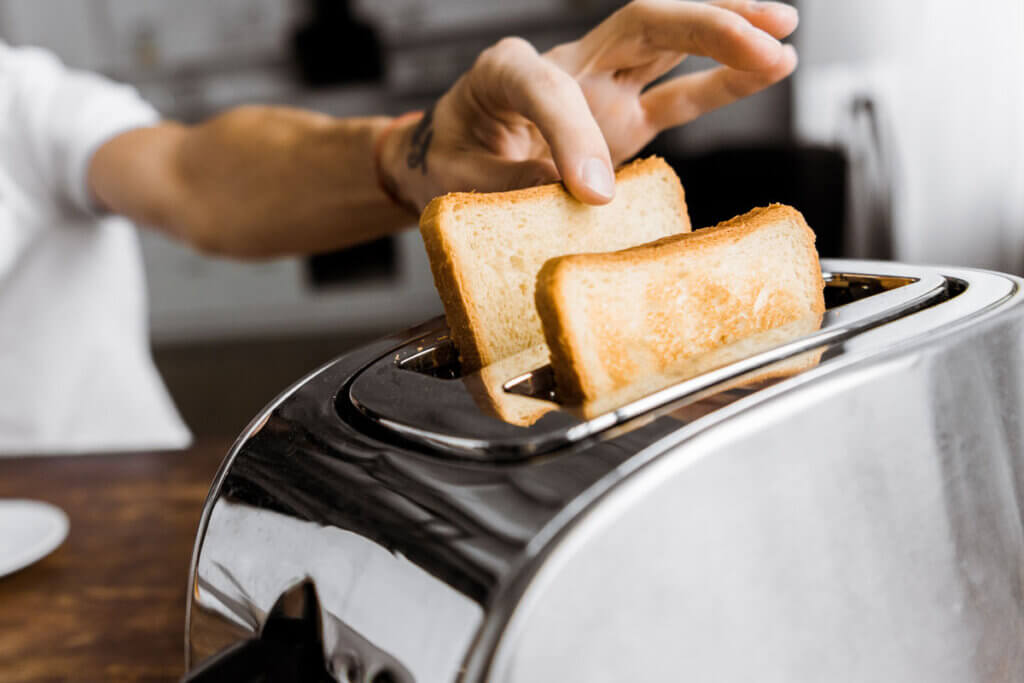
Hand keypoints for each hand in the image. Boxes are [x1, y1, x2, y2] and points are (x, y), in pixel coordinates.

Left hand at [381, 0, 798, 210]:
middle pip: (638, 23)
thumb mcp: (458, 183)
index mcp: (503, 74)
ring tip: (781, 40)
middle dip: (704, 25)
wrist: (448, 157)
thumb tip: (577, 197)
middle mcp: (561, 66)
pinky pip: (675, 93)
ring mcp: (597, 85)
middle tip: (762, 38)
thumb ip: (513, 185)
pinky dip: (719, 82)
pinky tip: (764, 73)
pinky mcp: (620, 115)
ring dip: (726, 33)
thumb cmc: (450, 161)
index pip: (547, 85)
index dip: (572, 136)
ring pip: (666, 41)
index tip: (592, 191)